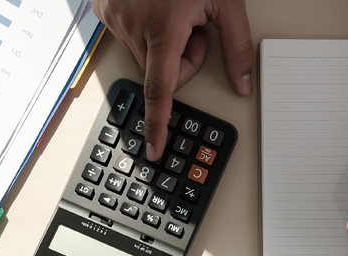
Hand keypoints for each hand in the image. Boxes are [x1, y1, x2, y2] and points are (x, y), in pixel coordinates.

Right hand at [93, 0, 252, 160]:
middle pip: (163, 73)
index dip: (158, 124)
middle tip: (193, 27)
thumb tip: (244, 85)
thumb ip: (238, 47)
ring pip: (148, 57)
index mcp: (162, 28)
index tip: (155, 149)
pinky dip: (145, 29)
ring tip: (172, 10)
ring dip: (165, 43)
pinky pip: (130, 38)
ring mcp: (113, 17)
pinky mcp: (103, 11)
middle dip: (183, 58)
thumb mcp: (224, 1)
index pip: (161, 91)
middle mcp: (132, 26)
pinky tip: (152, 6)